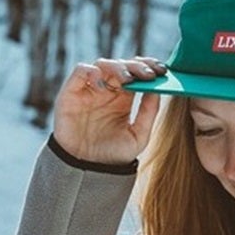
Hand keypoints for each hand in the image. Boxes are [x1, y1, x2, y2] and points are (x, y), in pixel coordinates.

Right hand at [52, 56, 167, 165]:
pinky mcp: (72, 92)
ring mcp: (90, 89)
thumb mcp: (138, 136)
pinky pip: (81, 71)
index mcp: (124, 98)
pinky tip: (103, 85)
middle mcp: (107, 90)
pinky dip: (92, 71)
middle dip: (138, 66)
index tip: (162, 70)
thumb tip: (159, 89)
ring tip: (128, 79)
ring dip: (118, 67)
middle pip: (123, 65)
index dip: (149, 67)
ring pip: (104, 64)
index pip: (137, 73)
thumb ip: (149, 113)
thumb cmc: (112, 155)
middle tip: (149, 74)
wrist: (87, 170)